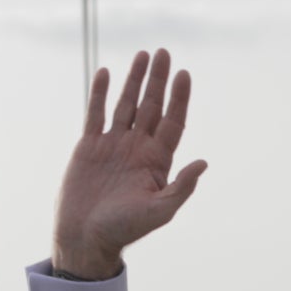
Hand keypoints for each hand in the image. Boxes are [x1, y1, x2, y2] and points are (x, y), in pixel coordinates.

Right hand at [52, 49, 202, 278]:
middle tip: (165, 53)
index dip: (179, 98)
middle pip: (152, 106)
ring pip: (126, 104)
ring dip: (134, 80)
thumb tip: (203, 163)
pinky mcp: (89, 146)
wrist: (86, 237)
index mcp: (157, 161)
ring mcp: (113, 145)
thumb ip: (181, 187)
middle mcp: (138, 148)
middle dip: (159, 80)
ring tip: (143, 55)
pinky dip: (99, 93)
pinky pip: (96, 113)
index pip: (173, 121)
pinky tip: (105, 72)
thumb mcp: (159, 211)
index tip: (184, 74)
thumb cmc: (124, 229)